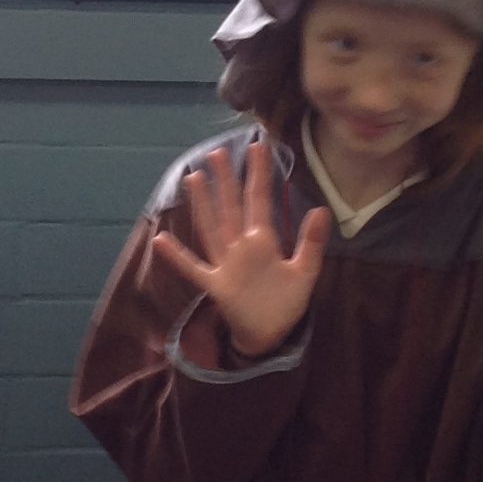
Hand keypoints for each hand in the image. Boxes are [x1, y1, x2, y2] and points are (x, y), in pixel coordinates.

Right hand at [152, 136, 332, 358]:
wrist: (272, 335)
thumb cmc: (286, 302)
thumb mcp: (305, 272)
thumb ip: (312, 242)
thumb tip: (321, 209)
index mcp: (264, 241)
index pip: (260, 200)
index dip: (260, 174)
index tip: (258, 146)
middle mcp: (241, 247)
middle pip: (232, 207)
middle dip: (227, 180)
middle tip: (218, 151)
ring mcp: (226, 264)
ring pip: (213, 227)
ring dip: (204, 204)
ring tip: (194, 177)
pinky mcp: (215, 285)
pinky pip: (193, 268)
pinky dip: (178, 256)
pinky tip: (161, 239)